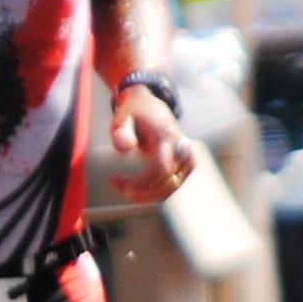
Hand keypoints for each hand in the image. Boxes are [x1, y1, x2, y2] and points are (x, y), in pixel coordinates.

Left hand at [110, 84, 199, 199]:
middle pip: (166, 182)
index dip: (141, 182)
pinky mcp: (188, 166)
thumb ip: (120, 132)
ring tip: (121, 185)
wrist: (151, 106)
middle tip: (114, 183)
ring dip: (145, 195)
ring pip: (170, 189)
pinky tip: (134, 187)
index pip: (161, 168)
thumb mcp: (121, 117)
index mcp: (167, 136)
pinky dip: (152, 193)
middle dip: (139, 190)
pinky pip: (171, 188)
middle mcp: (182, 148)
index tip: (117, 182)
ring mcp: (188, 158)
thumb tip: (125, 149)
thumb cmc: (133, 113)